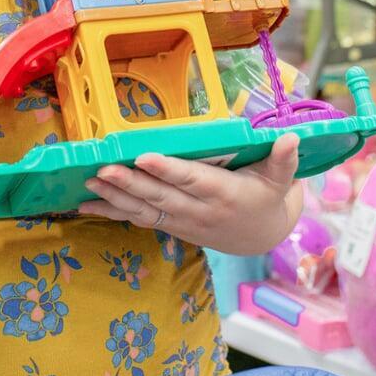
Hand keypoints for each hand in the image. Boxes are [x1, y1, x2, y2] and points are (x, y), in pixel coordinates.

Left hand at [78, 133, 304, 256]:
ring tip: (89, 184)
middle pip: (160, 196)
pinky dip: (111, 212)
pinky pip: (137, 219)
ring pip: (144, 210)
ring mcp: (181, 221)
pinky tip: (84, 206)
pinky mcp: (169, 225)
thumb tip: (290, 138)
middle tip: (104, 170)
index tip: (144, 157)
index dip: (168, 170)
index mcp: (222, 193)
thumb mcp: (281, 181)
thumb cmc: (268, 197)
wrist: (260, 237)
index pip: (191, 180)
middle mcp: (198, 210)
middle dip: (130, 183)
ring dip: (115, 197)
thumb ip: (284, 160)